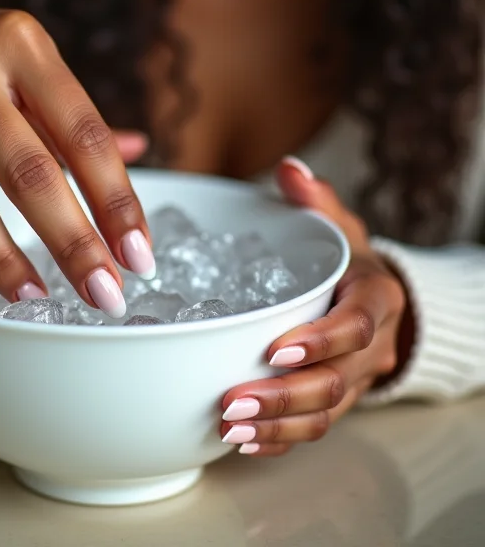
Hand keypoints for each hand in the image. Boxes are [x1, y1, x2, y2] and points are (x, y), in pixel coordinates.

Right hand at [0, 0, 153, 315]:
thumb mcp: (18, 58)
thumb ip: (71, 110)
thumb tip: (139, 148)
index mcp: (18, 43)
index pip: (84, 134)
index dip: (117, 202)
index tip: (138, 255)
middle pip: (31, 174)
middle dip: (75, 246)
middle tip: (104, 294)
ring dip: (5, 263)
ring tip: (35, 296)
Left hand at [218, 157, 406, 455]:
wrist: (383, 304)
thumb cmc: (352, 264)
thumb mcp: (341, 227)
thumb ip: (316, 202)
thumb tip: (290, 169)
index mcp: (374, 300)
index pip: (355, 327)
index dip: (320, 341)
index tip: (275, 350)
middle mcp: (371, 348)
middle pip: (336, 382)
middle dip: (285, 395)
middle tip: (233, 401)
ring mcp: (356, 380)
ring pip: (325, 414)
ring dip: (277, 425)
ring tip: (230, 428)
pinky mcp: (339, 402)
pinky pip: (315, 430)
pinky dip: (281, 439)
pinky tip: (244, 443)